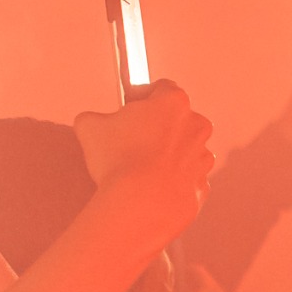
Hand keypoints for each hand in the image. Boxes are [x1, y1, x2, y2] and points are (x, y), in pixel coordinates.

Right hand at [74, 81, 214, 255]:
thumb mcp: (89, 127)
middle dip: (154, 125)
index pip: (162, 87)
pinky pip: (184, 176)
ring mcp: (202, 156)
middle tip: (128, 138)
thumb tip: (93, 123)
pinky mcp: (201, 184)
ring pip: (182, 148)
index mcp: (173, 103)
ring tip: (134, 166)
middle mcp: (195, 126)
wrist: (142, 203)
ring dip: (163, 153)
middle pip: (175, 118)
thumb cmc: (121, 161)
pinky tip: (147, 184)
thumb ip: (95, 117)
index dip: (141, 95)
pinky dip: (169, 178)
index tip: (128, 105)